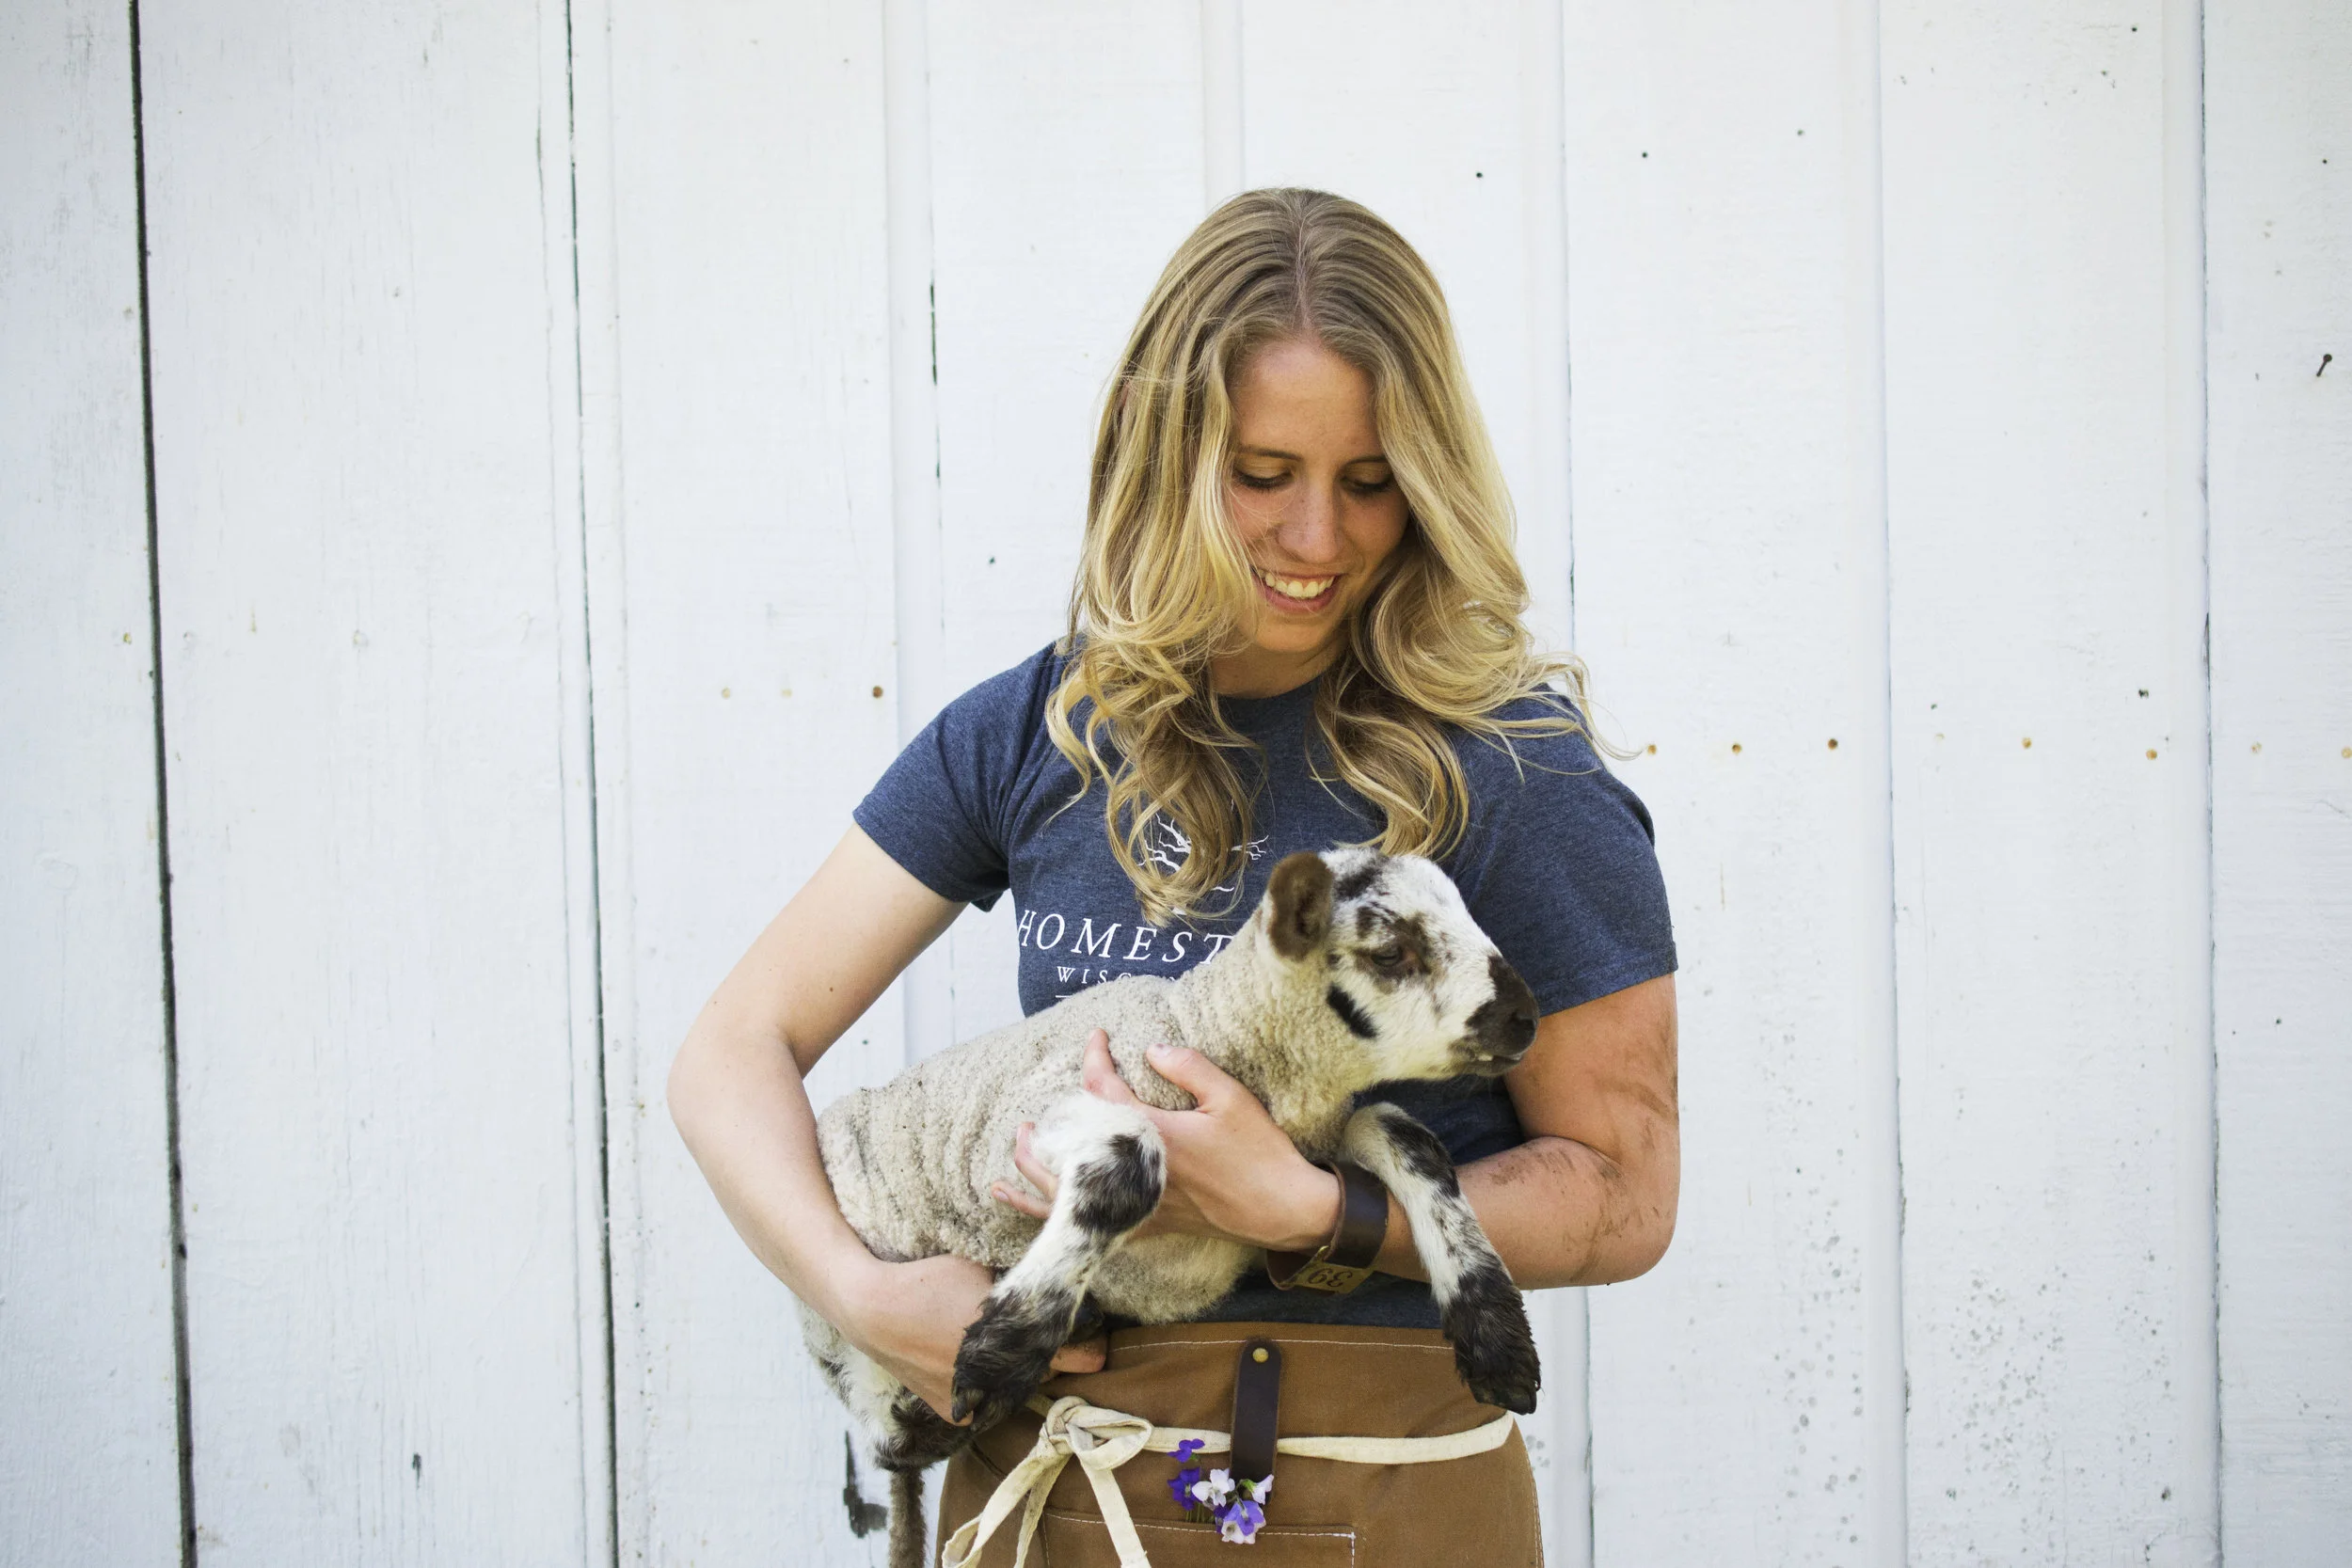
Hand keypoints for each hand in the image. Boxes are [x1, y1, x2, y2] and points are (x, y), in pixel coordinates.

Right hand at [837, 1254, 1104, 1421]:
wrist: (874, 1311)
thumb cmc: (933, 1282)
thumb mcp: (986, 1274)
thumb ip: (1024, 1290)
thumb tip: (1055, 1287)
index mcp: (1020, 1346)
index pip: (1081, 1356)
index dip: (1091, 1344)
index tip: (1092, 1333)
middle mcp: (1004, 1381)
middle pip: (1048, 1373)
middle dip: (1052, 1354)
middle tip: (1046, 1332)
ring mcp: (980, 1402)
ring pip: (1018, 1390)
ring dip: (1019, 1372)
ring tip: (1004, 1345)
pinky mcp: (956, 1412)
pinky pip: (988, 1403)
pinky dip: (988, 1387)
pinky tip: (979, 1365)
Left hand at [990, 1029, 1340, 1252]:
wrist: (1281, 1211)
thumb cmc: (1260, 1153)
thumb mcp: (1231, 1098)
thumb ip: (1189, 1067)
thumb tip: (1151, 1048)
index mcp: (1155, 1136)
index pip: (1106, 1092)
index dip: (1095, 1060)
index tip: (1096, 1037)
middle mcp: (1135, 1173)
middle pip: (1069, 1144)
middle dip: (1051, 1118)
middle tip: (1045, 1099)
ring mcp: (1134, 1204)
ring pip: (1063, 1189)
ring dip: (1033, 1164)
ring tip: (1019, 1141)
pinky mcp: (1140, 1226)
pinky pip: (1081, 1222)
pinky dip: (1044, 1210)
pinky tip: (1019, 1198)